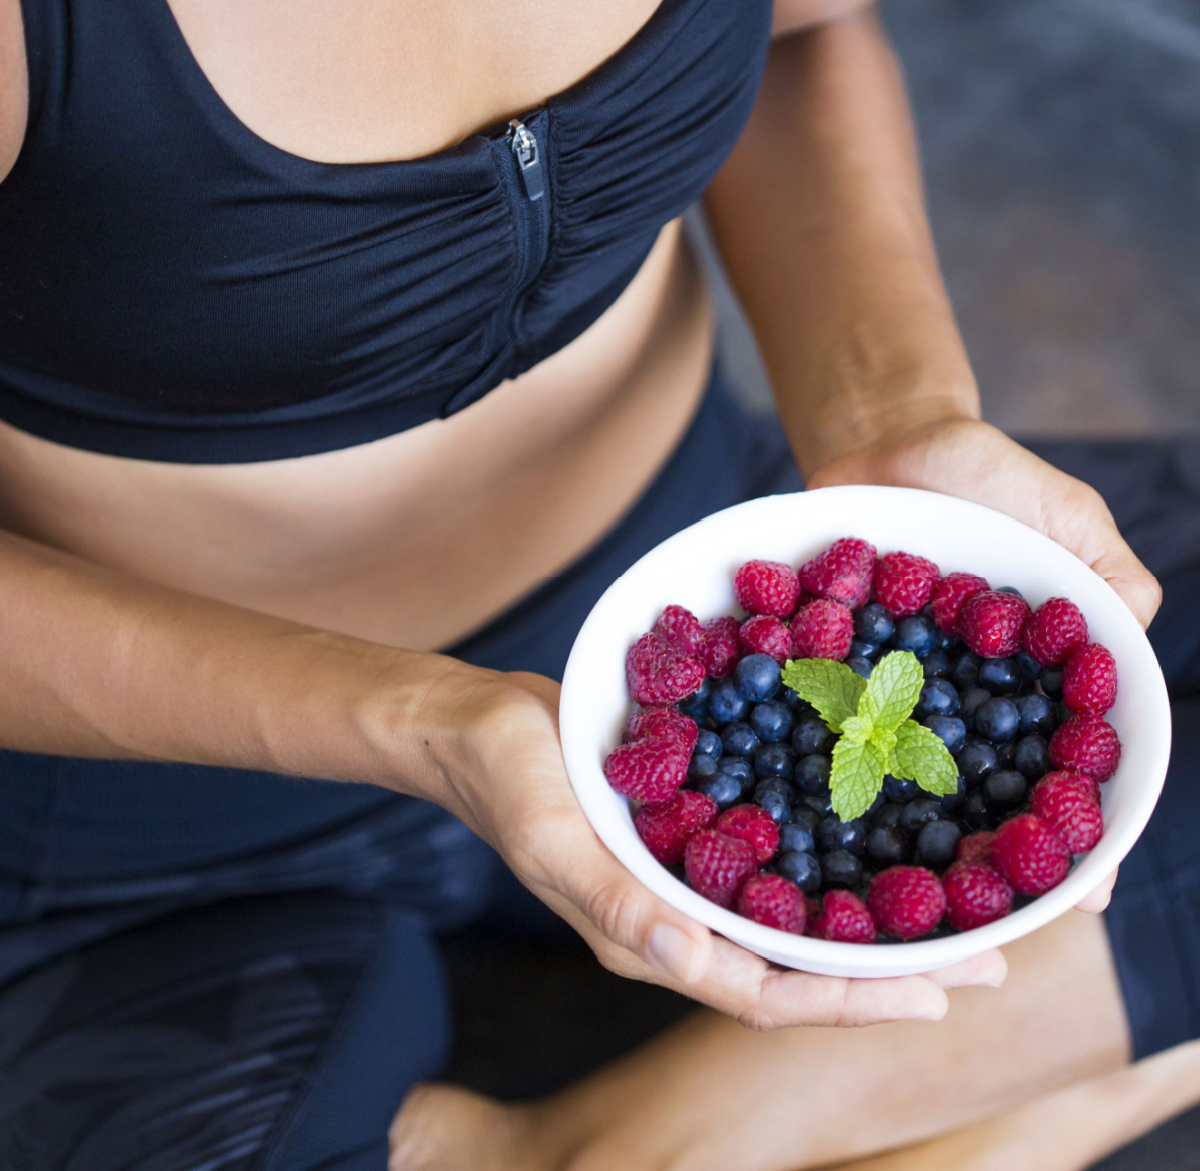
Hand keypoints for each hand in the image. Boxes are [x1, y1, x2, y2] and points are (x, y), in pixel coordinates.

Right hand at [435, 668, 1006, 1029]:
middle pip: (797, 962)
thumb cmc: (504, 775)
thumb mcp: (551, 831)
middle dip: (891, 967)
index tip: (941, 994)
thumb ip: (612, 896)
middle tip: (992, 953)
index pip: (763, 991)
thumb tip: (685, 954)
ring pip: (793, 912)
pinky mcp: (687, 827)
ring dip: (870, 913)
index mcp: (648, 935)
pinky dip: (826, 854)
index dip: (851, 999)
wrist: (472, 726)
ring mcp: (683, 874)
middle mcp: (678, 916)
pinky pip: (770, 855)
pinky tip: (868, 829)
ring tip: (954, 901)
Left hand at [807, 415, 1160, 912]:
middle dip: (975, 857)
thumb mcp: (1067, 520)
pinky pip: (808, 713)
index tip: (1085, 892)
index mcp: (1019, 688)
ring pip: (884, 777)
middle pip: (968, 796)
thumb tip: (1140, 654)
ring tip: (882, 886)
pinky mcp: (819, 665)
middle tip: (975, 913)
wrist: (885, 439)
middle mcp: (947, 706)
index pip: (1055, 775)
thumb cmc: (988, 480)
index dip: (1073, 835)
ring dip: (884, 829)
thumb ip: (1108, 582)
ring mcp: (879, 692)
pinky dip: (800, 749)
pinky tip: (790, 791)